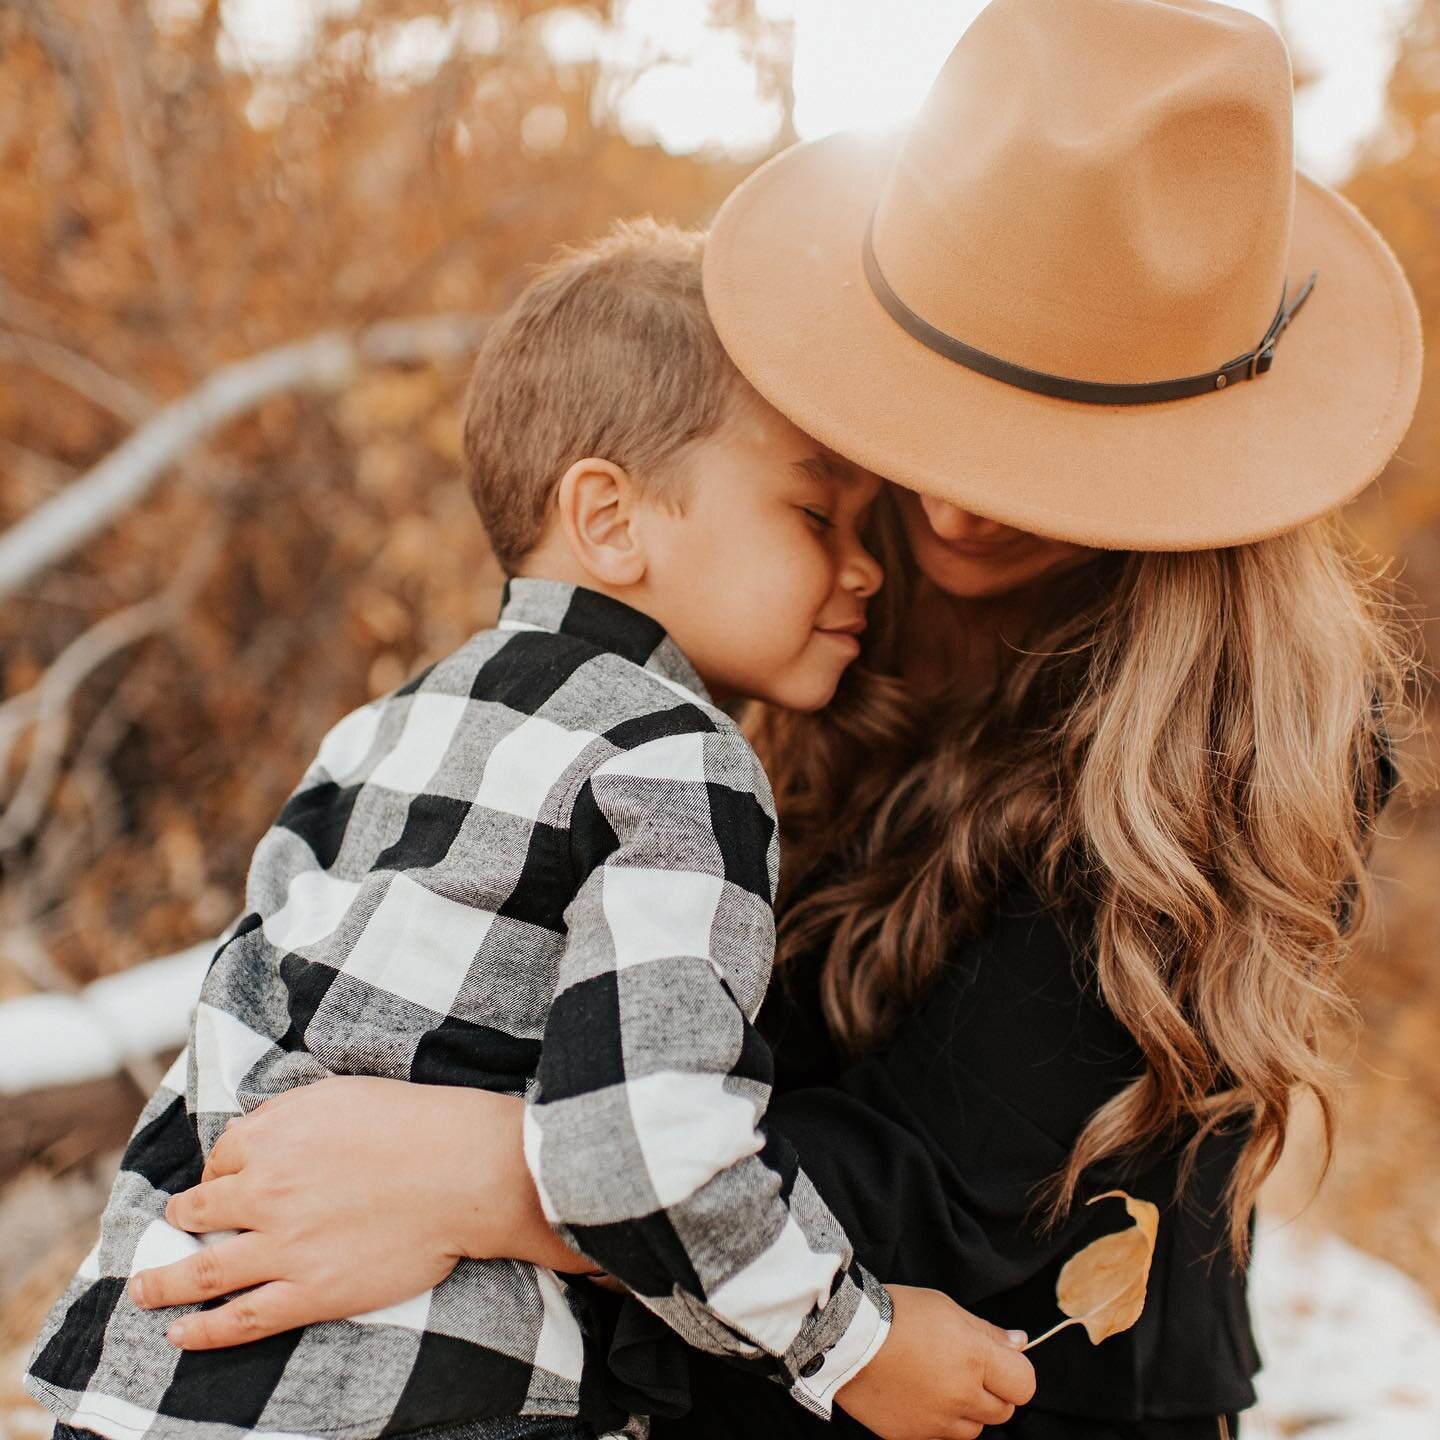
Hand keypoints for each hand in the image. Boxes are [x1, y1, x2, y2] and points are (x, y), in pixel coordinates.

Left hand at [128, 1076, 592, 1348]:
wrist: (464, 1170)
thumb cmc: (412, 1123)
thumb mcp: (340, 1093)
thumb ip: (287, 1114)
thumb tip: (253, 1134)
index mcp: (272, 1138)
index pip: (222, 1158)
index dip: (220, 1170)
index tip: (224, 1179)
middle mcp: (266, 1191)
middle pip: (200, 1209)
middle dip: (182, 1217)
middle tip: (173, 1225)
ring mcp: (284, 1247)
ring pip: (202, 1271)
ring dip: (163, 1281)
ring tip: (144, 1288)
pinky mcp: (311, 1292)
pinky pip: (241, 1319)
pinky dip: (203, 1331)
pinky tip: (181, 1335)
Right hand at [835, 1284, 1034, 1439]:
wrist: (844, 1338)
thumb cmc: (896, 1313)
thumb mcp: (945, 1308)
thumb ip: (986, 1331)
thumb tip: (1019, 1343)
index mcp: (975, 1359)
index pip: (1024, 1384)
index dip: (1015, 1372)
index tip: (999, 1361)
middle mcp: (962, 1396)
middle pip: (1002, 1411)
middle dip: (993, 1392)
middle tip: (966, 1369)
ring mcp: (937, 1422)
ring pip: (974, 1430)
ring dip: (967, 1411)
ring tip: (940, 1383)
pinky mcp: (913, 1436)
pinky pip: (941, 1437)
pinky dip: (939, 1422)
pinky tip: (920, 1396)